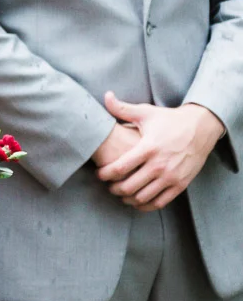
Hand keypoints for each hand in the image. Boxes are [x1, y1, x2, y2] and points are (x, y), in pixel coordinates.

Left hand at [96, 93, 224, 210]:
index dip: (105, 174)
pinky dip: (145, 205)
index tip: (99, 174)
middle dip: (114, 188)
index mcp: (148, 148)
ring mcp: (171, 176)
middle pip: (129, 186)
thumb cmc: (170, 120)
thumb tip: (106, 96)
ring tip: (120, 193)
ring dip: (128, 198)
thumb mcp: (146, 113)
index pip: (120, 167)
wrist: (202, 127)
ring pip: (143, 197)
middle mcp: (160, 164)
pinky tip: (136, 201)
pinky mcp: (181, 184)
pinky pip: (160, 202)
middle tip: (108, 185)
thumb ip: (122, 108)